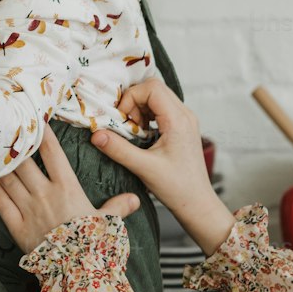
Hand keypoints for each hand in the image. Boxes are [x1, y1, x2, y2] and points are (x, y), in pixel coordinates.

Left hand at [0, 121, 139, 255]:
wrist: (77, 273)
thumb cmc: (94, 247)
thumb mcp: (108, 224)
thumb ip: (118, 207)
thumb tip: (135, 199)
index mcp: (68, 188)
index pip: (52, 152)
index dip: (43, 134)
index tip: (35, 119)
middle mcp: (45, 193)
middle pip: (24, 161)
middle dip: (15, 144)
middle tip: (7, 129)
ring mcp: (29, 209)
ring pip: (9, 178)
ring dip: (0, 162)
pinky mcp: (17, 226)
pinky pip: (1, 202)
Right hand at [90, 78, 235, 256]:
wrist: (197, 203)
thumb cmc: (177, 188)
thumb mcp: (144, 168)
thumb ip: (118, 149)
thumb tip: (95, 134)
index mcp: (179, 120)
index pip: (151, 88)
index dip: (131, 97)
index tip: (122, 119)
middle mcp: (185, 114)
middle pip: (154, 87)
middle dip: (133, 101)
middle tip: (126, 124)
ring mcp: (185, 119)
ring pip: (156, 96)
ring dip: (139, 107)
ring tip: (134, 130)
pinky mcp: (182, 126)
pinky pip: (160, 108)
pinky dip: (146, 115)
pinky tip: (142, 134)